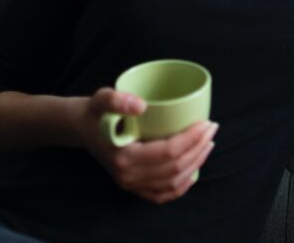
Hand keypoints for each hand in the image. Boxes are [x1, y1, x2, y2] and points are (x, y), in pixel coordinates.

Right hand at [73, 88, 218, 204]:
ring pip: (173, 182)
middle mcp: (128, 176)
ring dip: (196, 164)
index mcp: (123, 158)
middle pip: (175, 168)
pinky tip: (194, 169)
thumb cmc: (95, 112)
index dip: (192, 138)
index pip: (168, 152)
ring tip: (208, 144)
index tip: (206, 123)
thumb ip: (116, 99)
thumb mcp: (101, 99)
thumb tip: (141, 105)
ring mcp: (130, 184)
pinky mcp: (133, 186)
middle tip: (212, 128)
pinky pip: (163, 194)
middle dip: (199, 148)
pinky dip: (182, 185)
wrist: (81, 128)